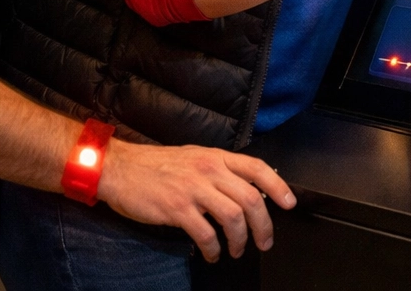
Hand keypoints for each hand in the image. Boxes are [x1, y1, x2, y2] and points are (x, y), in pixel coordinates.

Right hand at [97, 139, 295, 260]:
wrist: (120, 168)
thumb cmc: (156, 165)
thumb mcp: (194, 158)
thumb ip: (218, 170)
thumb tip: (244, 188)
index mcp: (215, 157)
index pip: (256, 168)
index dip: (278, 185)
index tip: (289, 203)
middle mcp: (209, 170)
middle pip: (250, 198)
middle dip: (263, 224)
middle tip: (264, 242)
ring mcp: (193, 189)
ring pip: (233, 217)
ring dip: (240, 239)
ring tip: (236, 250)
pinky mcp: (177, 208)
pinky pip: (206, 233)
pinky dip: (214, 248)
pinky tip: (212, 254)